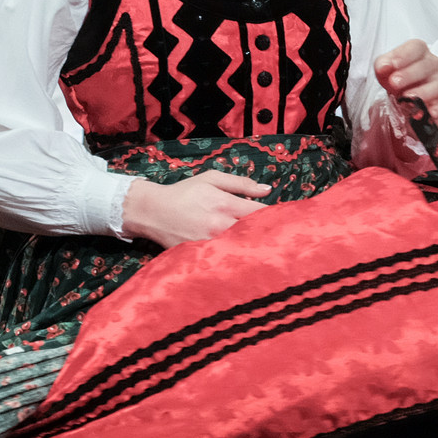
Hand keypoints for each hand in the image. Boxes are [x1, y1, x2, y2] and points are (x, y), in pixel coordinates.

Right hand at [121, 170, 272, 247]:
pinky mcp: (202, 256)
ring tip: (266, 248)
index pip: (261, 213)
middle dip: (269, 235)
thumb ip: (241, 184)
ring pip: (243, 248)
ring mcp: (211, 244)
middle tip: (280, 237)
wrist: (153, 212)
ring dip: (255, 247)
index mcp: (225, 204)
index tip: (284, 219)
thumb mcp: (211, 179)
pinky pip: (227, 258)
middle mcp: (220, 226)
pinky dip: (237, 257)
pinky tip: (244, 257)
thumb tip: (267, 190)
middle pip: (256, 234)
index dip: (276, 217)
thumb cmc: (184, 193)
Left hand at [375, 39, 437, 123]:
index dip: (405, 55)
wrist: (399, 89)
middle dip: (410, 75)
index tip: (393, 64)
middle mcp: (432, 64)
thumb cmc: (394, 73)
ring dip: (422, 92)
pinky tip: (429, 113)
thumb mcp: (384, 66)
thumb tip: (383, 67)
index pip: (417, 47)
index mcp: (419, 51)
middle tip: (394, 82)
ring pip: (437, 85)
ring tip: (407, 98)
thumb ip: (382, 64)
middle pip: (427, 66)